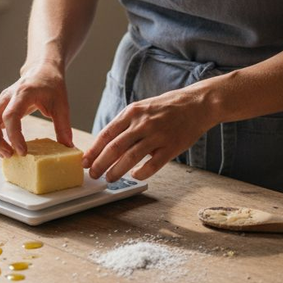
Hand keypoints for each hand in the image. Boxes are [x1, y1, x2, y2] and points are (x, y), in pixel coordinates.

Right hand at [0, 61, 72, 157]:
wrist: (42, 70)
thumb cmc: (51, 85)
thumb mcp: (62, 104)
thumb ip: (63, 126)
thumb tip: (68, 147)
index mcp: (23, 93)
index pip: (10, 115)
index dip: (14, 136)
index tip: (22, 151)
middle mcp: (6, 97)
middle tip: (9, 155)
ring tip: (5, 154)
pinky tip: (0, 147)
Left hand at [82, 86, 215, 181]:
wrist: (197, 104)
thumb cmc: (168, 107)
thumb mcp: (143, 108)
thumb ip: (126, 124)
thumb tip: (107, 145)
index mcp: (132, 112)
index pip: (106, 134)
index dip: (94, 150)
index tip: (85, 161)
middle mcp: (143, 123)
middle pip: (114, 148)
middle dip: (100, 164)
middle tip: (93, 174)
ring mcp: (157, 136)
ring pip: (130, 158)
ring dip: (116, 171)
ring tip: (109, 178)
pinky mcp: (171, 147)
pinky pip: (152, 165)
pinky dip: (141, 173)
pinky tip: (135, 176)